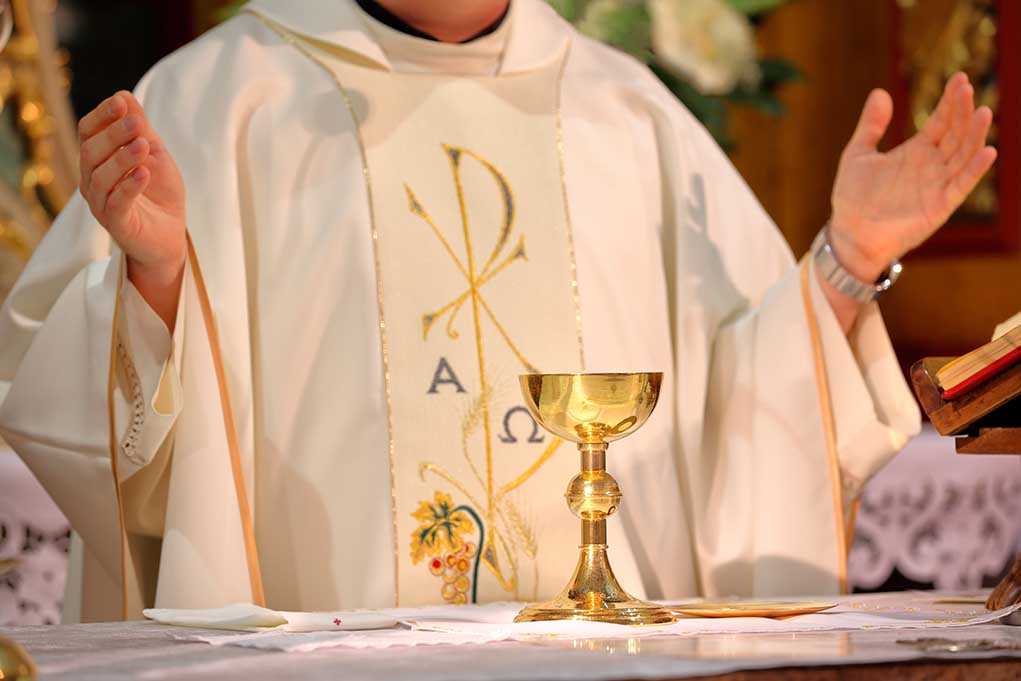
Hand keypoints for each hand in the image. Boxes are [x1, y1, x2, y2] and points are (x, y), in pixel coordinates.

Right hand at [79, 91, 185, 328]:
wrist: (170, 236)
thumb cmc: (160, 194)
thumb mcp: (156, 155)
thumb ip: (141, 130)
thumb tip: (125, 96)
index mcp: (98, 160)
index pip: (88, 132)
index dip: (102, 116)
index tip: (121, 102)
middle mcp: (92, 180)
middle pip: (91, 151)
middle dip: (114, 134)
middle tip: (136, 123)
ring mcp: (101, 203)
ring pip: (101, 176)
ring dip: (123, 158)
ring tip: (144, 146)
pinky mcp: (116, 224)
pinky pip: (116, 203)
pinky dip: (129, 186)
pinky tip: (144, 174)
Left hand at [829, 72, 996, 282]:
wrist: (849, 234)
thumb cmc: (853, 197)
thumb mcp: (858, 154)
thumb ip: (871, 125)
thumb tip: (880, 92)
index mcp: (916, 151)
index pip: (942, 121)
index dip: (951, 101)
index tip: (960, 80)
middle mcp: (932, 165)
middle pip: (956, 133)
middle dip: (964, 111)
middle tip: (968, 89)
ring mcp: (938, 185)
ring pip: (964, 155)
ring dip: (975, 135)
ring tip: (984, 112)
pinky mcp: (940, 206)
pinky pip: (962, 185)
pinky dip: (975, 169)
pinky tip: (988, 151)